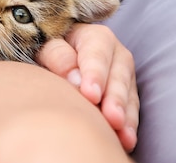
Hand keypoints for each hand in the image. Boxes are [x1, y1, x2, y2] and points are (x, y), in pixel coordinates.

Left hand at [36, 24, 138, 151]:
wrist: (55, 55)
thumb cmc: (48, 48)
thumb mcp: (45, 45)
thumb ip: (57, 56)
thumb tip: (74, 78)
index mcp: (94, 36)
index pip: (96, 53)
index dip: (95, 74)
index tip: (90, 95)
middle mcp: (115, 53)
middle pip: (118, 75)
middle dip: (115, 97)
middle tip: (111, 118)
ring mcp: (123, 75)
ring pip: (128, 94)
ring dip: (125, 114)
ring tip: (121, 133)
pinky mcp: (126, 95)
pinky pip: (130, 109)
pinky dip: (128, 124)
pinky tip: (126, 139)